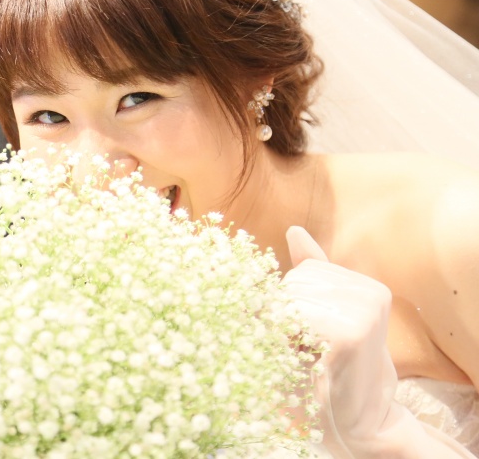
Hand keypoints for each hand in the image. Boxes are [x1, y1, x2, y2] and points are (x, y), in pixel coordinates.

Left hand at [283, 227, 472, 457]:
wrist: (358, 422)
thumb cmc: (328, 370)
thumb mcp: (318, 318)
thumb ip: (309, 275)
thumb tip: (295, 230)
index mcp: (362, 284)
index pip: (299, 272)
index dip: (288, 306)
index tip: (307, 337)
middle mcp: (369, 291)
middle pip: (291, 283)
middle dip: (284, 316)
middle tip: (310, 351)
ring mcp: (363, 309)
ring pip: (289, 298)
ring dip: (284, 330)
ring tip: (312, 356)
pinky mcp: (350, 331)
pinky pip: (293, 317)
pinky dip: (289, 340)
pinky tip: (313, 361)